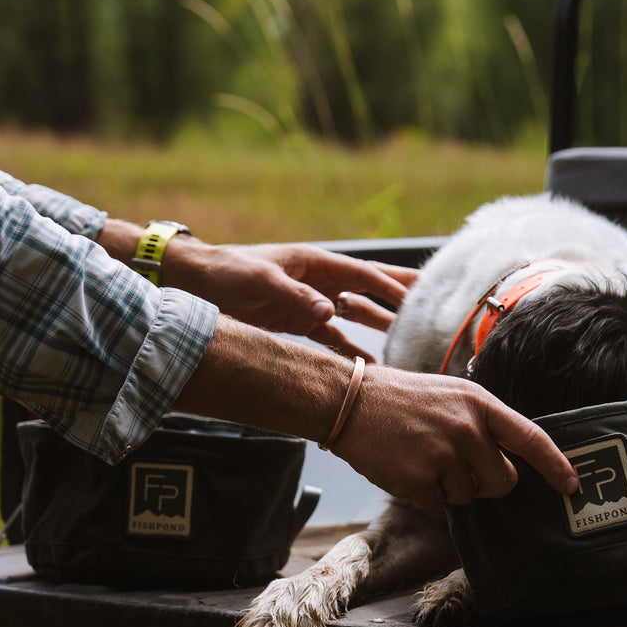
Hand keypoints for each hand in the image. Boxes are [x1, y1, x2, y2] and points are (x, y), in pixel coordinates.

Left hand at [170, 241, 417, 360]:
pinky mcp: (299, 323)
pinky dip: (352, 349)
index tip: (419, 300)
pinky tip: (371, 364)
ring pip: (356, 314)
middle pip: (368, 288)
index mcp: (314, 263)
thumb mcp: (258, 281)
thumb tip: (330, 312)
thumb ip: (295, 296)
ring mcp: (311, 302)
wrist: (192, 285)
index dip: (391, 287)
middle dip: (400, 296)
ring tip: (411, 338)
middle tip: (435, 305)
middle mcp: (319, 281)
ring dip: (381, 325)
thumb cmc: (224, 273)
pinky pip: (334, 337)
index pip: (362, 275)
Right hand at [331, 365, 578, 509]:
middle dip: (487, 483)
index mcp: (480, 403)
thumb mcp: (453, 395)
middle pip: (502, 482)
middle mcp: (467, 428)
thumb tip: (509, 465)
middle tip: (460, 466)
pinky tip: (405, 466)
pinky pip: (435, 504)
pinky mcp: (417, 478)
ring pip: (466, 496)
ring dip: (448, 486)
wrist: (351, 400)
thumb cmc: (404, 398)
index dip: (556, 465)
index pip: (531, 438)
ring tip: (422, 455)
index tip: (571, 485)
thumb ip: (484, 424)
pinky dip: (422, 493)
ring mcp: (442, 454)